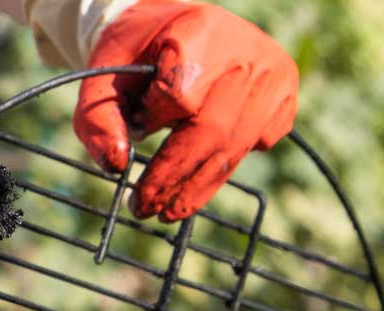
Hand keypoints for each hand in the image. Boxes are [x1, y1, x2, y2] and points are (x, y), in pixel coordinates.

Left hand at [74, 0, 298, 221]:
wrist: (176, 25)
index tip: (137, 126)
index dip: (154, 121)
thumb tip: (116, 166)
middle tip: (146, 209)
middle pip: (212, 130)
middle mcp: (246, 51)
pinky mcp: (285, 94)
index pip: (179, 95)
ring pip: (236, 146)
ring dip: (198, 186)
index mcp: (200, 32)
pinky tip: (202, 168)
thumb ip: (98, 119)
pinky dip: (227, 164)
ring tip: (168, 212)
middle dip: (174, 178)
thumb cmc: (138, 54)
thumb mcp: (104, 77)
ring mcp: (273, 73)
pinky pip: (258, 143)